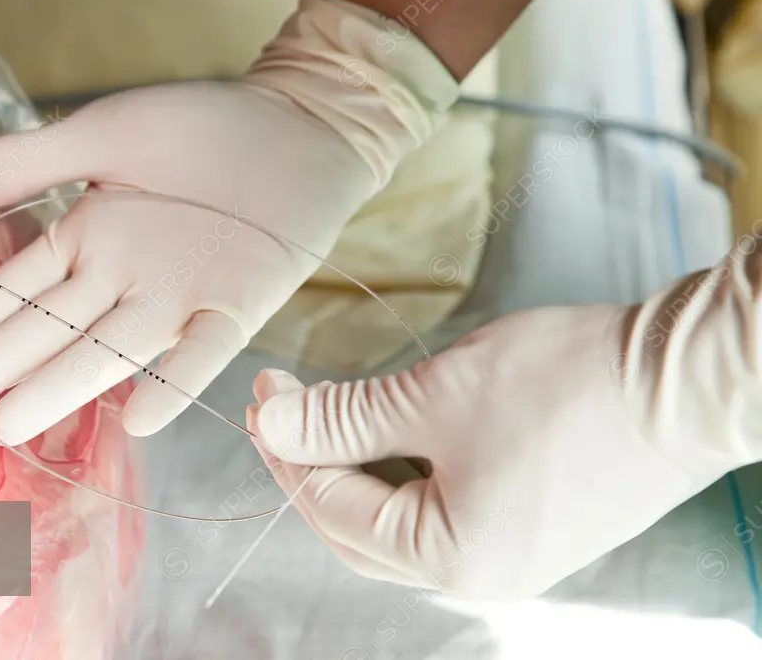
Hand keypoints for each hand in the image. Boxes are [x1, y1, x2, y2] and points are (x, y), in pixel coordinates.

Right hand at [0, 0, 458, 442]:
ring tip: (4, 424)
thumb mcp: (106, 133)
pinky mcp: (239, 305)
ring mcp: (179, 297)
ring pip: (106, 349)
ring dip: (57, 387)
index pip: (10, 292)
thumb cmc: (199, 131)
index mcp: (87, 242)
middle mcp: (124, 279)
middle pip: (44, 331)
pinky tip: (141, 419)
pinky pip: (204, 349)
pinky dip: (176, 381)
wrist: (296, 129)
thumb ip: (30, 160)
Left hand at [247, 246, 761, 598]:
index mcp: (449, 557)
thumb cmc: (566, 385)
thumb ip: (343, 418)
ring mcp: (509, 552)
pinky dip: (401, 470)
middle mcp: (477, 573)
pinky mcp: (531, 523)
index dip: (288, 448)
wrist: (685, 377)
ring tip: (324, 413)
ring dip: (355, 466)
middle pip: (358, 526)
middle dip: (312, 465)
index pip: (332, 508)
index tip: (266, 392)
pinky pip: (441, 508)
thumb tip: (274, 423)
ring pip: (399, 518)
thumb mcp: (434, 396)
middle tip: (281, 408)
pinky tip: (384, 432)